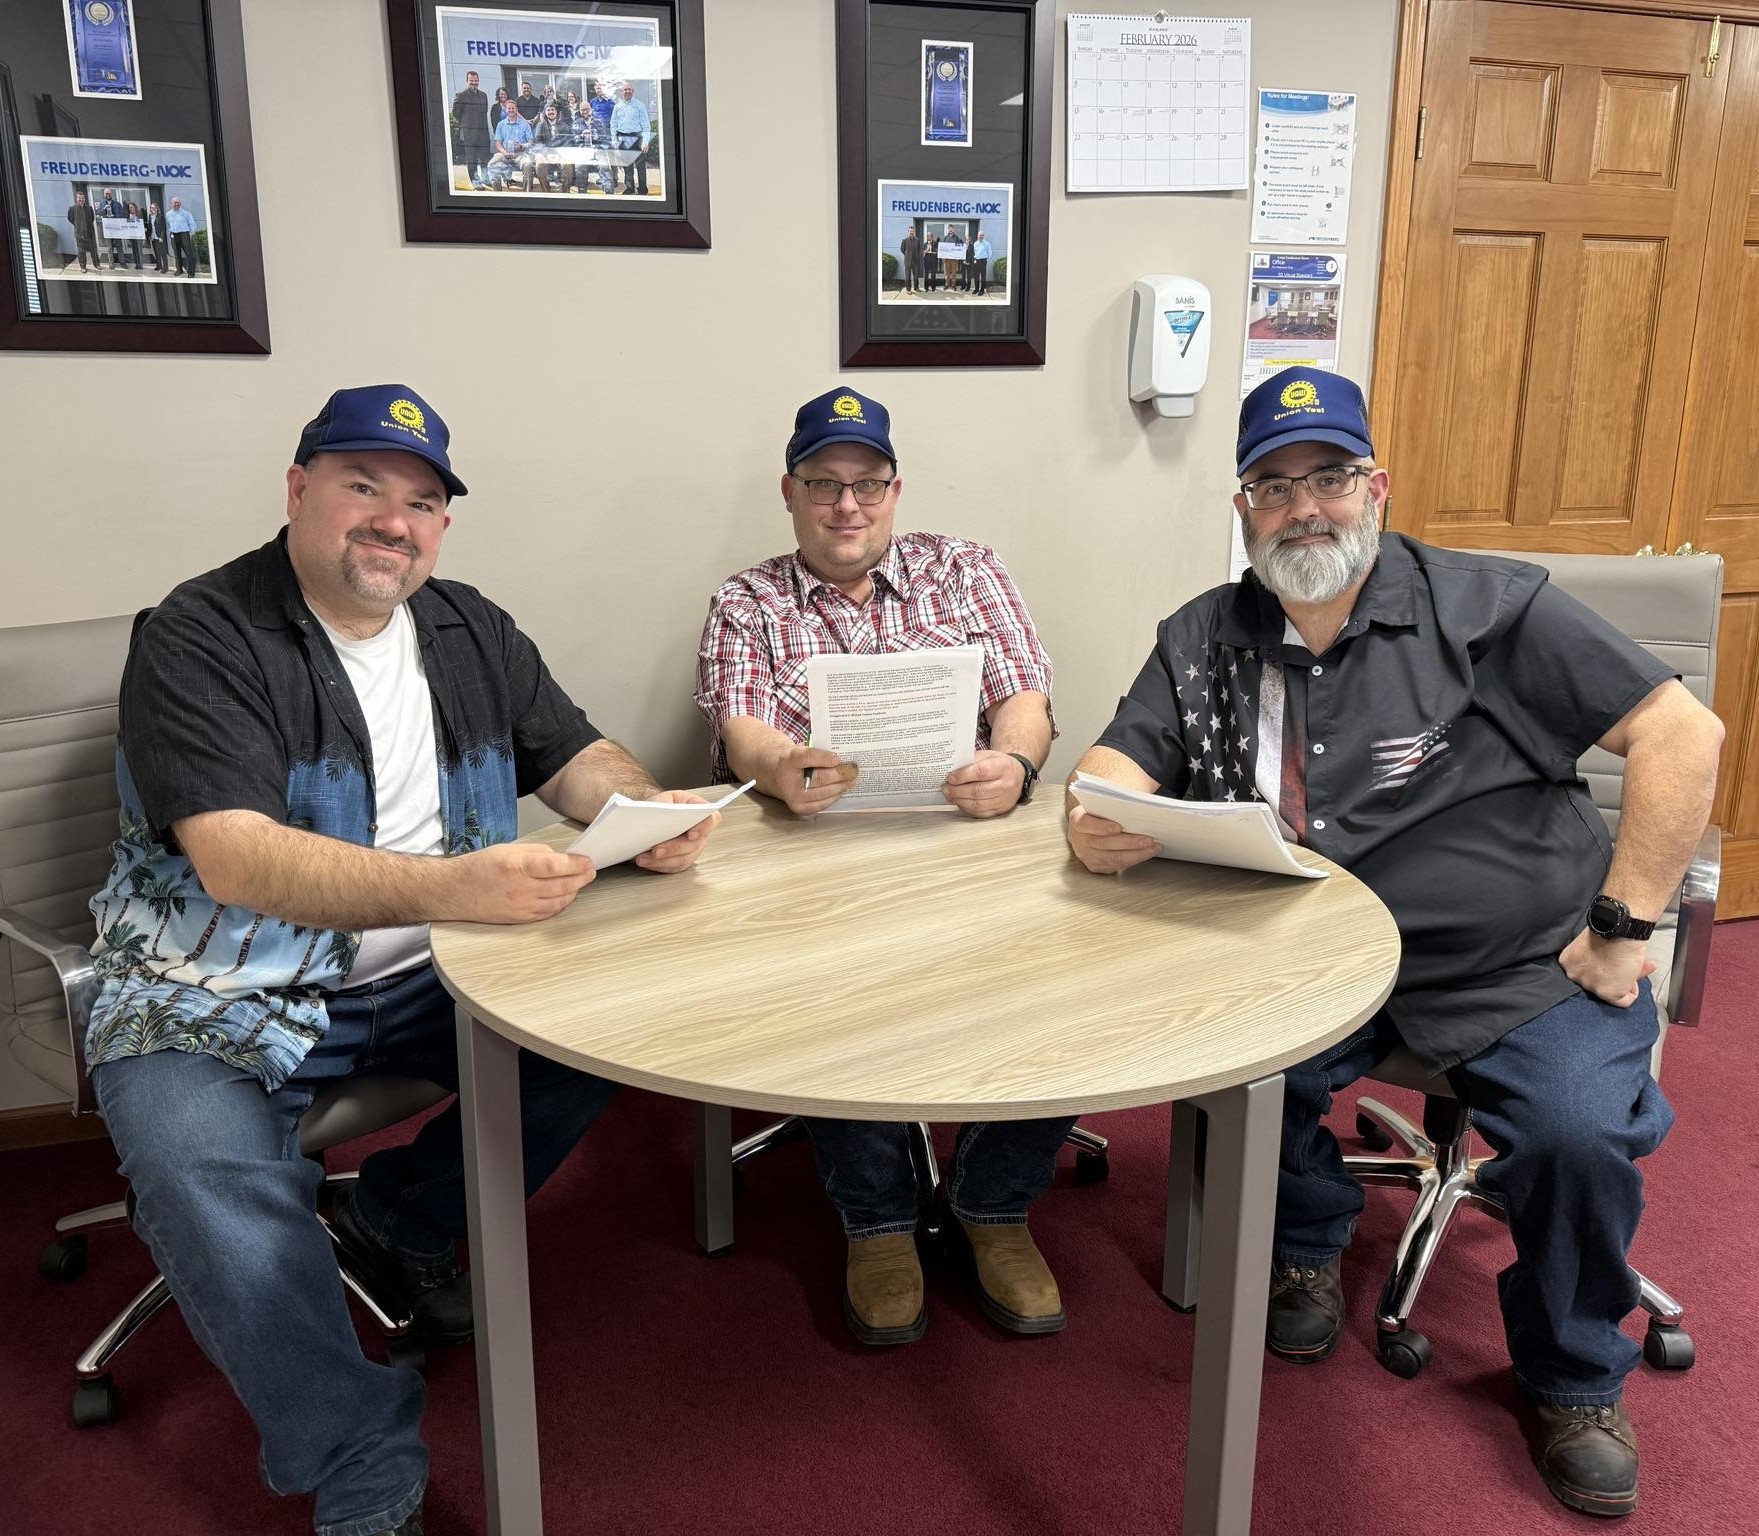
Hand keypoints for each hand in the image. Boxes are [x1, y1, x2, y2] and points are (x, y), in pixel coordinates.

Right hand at [455, 842, 596, 923]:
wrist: (455, 890)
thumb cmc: (479, 867)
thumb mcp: (509, 849)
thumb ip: (537, 852)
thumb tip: (560, 859)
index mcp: (517, 866)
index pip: (556, 866)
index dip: (577, 864)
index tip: (587, 861)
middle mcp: (520, 889)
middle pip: (562, 885)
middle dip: (581, 877)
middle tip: (590, 871)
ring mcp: (521, 907)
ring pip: (559, 901)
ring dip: (574, 891)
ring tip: (580, 882)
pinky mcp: (520, 919)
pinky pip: (548, 913)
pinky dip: (561, 904)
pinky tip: (565, 896)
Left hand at [634, 790, 719, 871]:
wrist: (656, 815)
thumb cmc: (663, 805)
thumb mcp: (664, 798)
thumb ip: (664, 803)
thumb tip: (659, 813)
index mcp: (700, 812)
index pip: (710, 820)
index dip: (703, 828)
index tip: (690, 834)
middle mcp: (700, 833)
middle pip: (694, 844)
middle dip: (674, 848)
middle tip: (656, 850)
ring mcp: (692, 849)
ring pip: (682, 859)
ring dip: (662, 860)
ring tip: (644, 857)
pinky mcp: (681, 860)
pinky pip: (672, 867)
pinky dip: (657, 865)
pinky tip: (645, 861)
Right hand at [774, 743, 857, 815]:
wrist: (779, 776)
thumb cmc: (794, 762)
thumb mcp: (802, 750)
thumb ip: (818, 753)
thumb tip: (841, 760)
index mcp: (789, 760)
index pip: (807, 757)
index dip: (824, 758)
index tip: (838, 758)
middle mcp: (789, 780)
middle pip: (820, 777)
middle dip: (840, 774)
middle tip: (854, 770)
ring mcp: (794, 797)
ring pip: (825, 792)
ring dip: (842, 786)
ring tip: (852, 779)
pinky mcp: (801, 808)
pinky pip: (823, 802)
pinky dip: (835, 795)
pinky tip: (842, 789)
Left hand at [943, 750, 1026, 817]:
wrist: (1018, 775)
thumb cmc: (1000, 764)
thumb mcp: (988, 755)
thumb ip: (972, 760)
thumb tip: (952, 768)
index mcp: (1003, 767)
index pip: (982, 772)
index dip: (963, 776)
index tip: (950, 777)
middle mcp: (1006, 785)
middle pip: (978, 791)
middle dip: (958, 791)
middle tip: (945, 788)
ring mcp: (1004, 800)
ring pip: (978, 805)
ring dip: (960, 801)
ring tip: (949, 795)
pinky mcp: (1000, 810)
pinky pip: (980, 813)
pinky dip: (966, 809)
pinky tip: (959, 802)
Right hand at [1066, 804, 1159, 873]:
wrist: (1098, 819)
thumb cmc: (1105, 808)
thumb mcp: (1108, 799)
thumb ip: (1118, 801)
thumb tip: (1139, 803)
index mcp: (1077, 818)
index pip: (1085, 823)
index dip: (1101, 826)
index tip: (1119, 827)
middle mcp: (1078, 839)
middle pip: (1103, 843)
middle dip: (1129, 842)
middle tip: (1148, 839)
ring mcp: (1085, 854)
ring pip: (1112, 858)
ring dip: (1136, 854)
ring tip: (1152, 847)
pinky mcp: (1095, 865)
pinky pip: (1115, 865)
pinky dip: (1133, 860)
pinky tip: (1145, 853)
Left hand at [1559, 928, 1655, 1007]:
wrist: (1620, 928)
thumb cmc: (1610, 930)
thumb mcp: (1596, 945)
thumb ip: (1599, 959)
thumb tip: (1611, 966)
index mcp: (1568, 962)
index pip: (1586, 972)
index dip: (1604, 968)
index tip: (1613, 963)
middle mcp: (1575, 975)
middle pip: (1599, 982)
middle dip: (1616, 974)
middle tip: (1626, 965)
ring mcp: (1591, 985)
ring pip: (1612, 991)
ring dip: (1626, 980)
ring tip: (1632, 966)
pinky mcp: (1608, 993)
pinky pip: (1624, 1001)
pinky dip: (1633, 991)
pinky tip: (1634, 977)